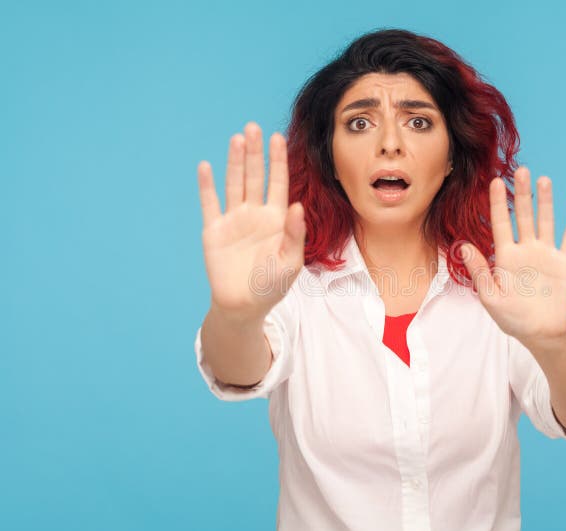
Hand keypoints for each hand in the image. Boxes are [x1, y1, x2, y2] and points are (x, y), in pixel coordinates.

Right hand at [197, 122, 304, 321]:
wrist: (243, 306)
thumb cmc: (272, 286)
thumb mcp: (290, 263)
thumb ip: (295, 234)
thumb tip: (297, 206)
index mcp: (277, 219)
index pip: (278, 183)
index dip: (278, 160)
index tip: (278, 138)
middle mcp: (255, 213)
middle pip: (254, 176)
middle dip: (255, 152)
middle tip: (254, 127)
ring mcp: (234, 220)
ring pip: (234, 183)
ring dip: (234, 161)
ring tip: (237, 138)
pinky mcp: (214, 230)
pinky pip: (210, 203)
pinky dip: (207, 185)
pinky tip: (206, 166)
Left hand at [460, 167, 565, 344]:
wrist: (542, 333)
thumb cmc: (513, 318)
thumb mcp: (490, 297)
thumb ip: (480, 271)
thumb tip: (463, 246)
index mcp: (506, 256)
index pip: (500, 224)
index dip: (497, 203)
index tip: (494, 182)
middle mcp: (526, 250)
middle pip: (523, 216)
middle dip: (522, 194)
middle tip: (521, 170)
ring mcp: (547, 254)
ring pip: (545, 221)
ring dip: (545, 201)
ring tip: (543, 180)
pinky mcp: (565, 263)